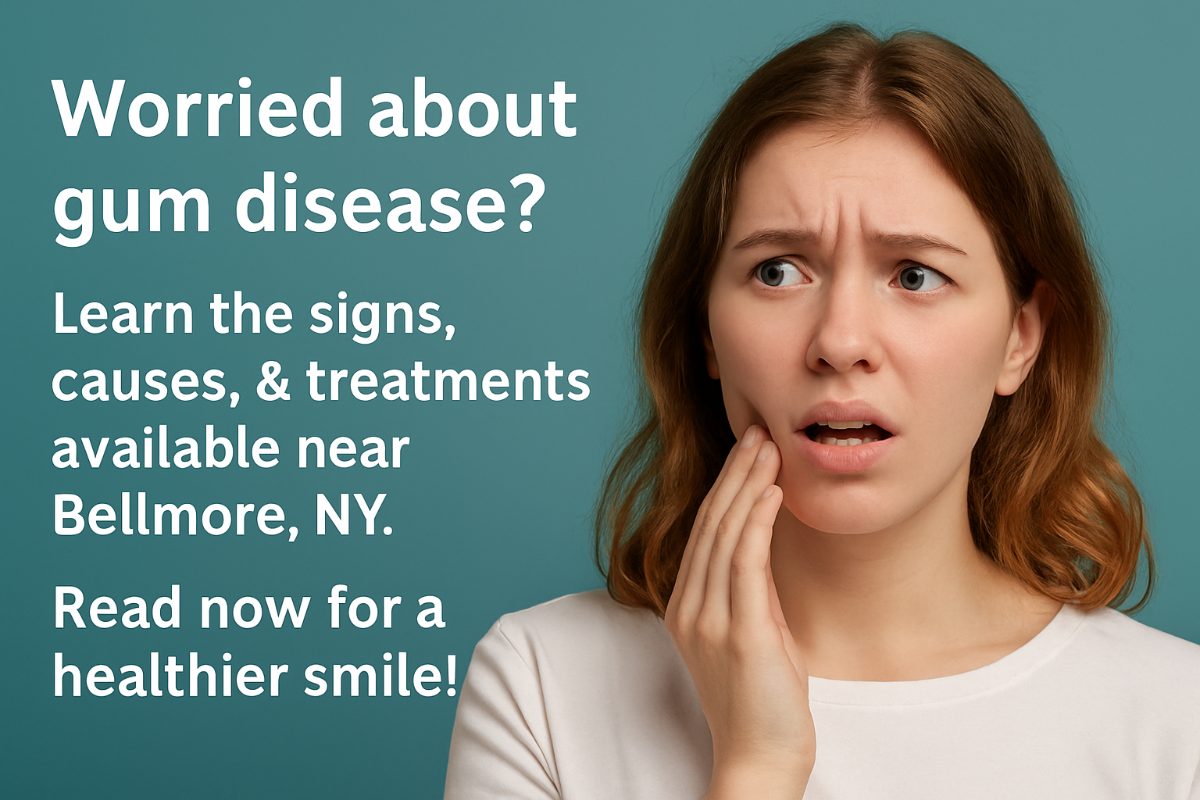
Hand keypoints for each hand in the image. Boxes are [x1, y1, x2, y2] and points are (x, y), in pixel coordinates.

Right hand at [664, 424, 815, 795]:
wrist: (759, 758)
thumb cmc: (762, 702)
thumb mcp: (754, 634)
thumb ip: (751, 592)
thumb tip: (764, 546)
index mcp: (686, 608)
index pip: (704, 533)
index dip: (724, 488)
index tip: (746, 451)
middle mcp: (689, 608)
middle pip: (710, 525)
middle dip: (734, 474)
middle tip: (756, 431)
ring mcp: (709, 620)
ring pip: (724, 535)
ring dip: (746, 485)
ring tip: (766, 447)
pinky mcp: (738, 632)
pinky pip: (744, 563)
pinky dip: (755, 520)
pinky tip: (769, 491)